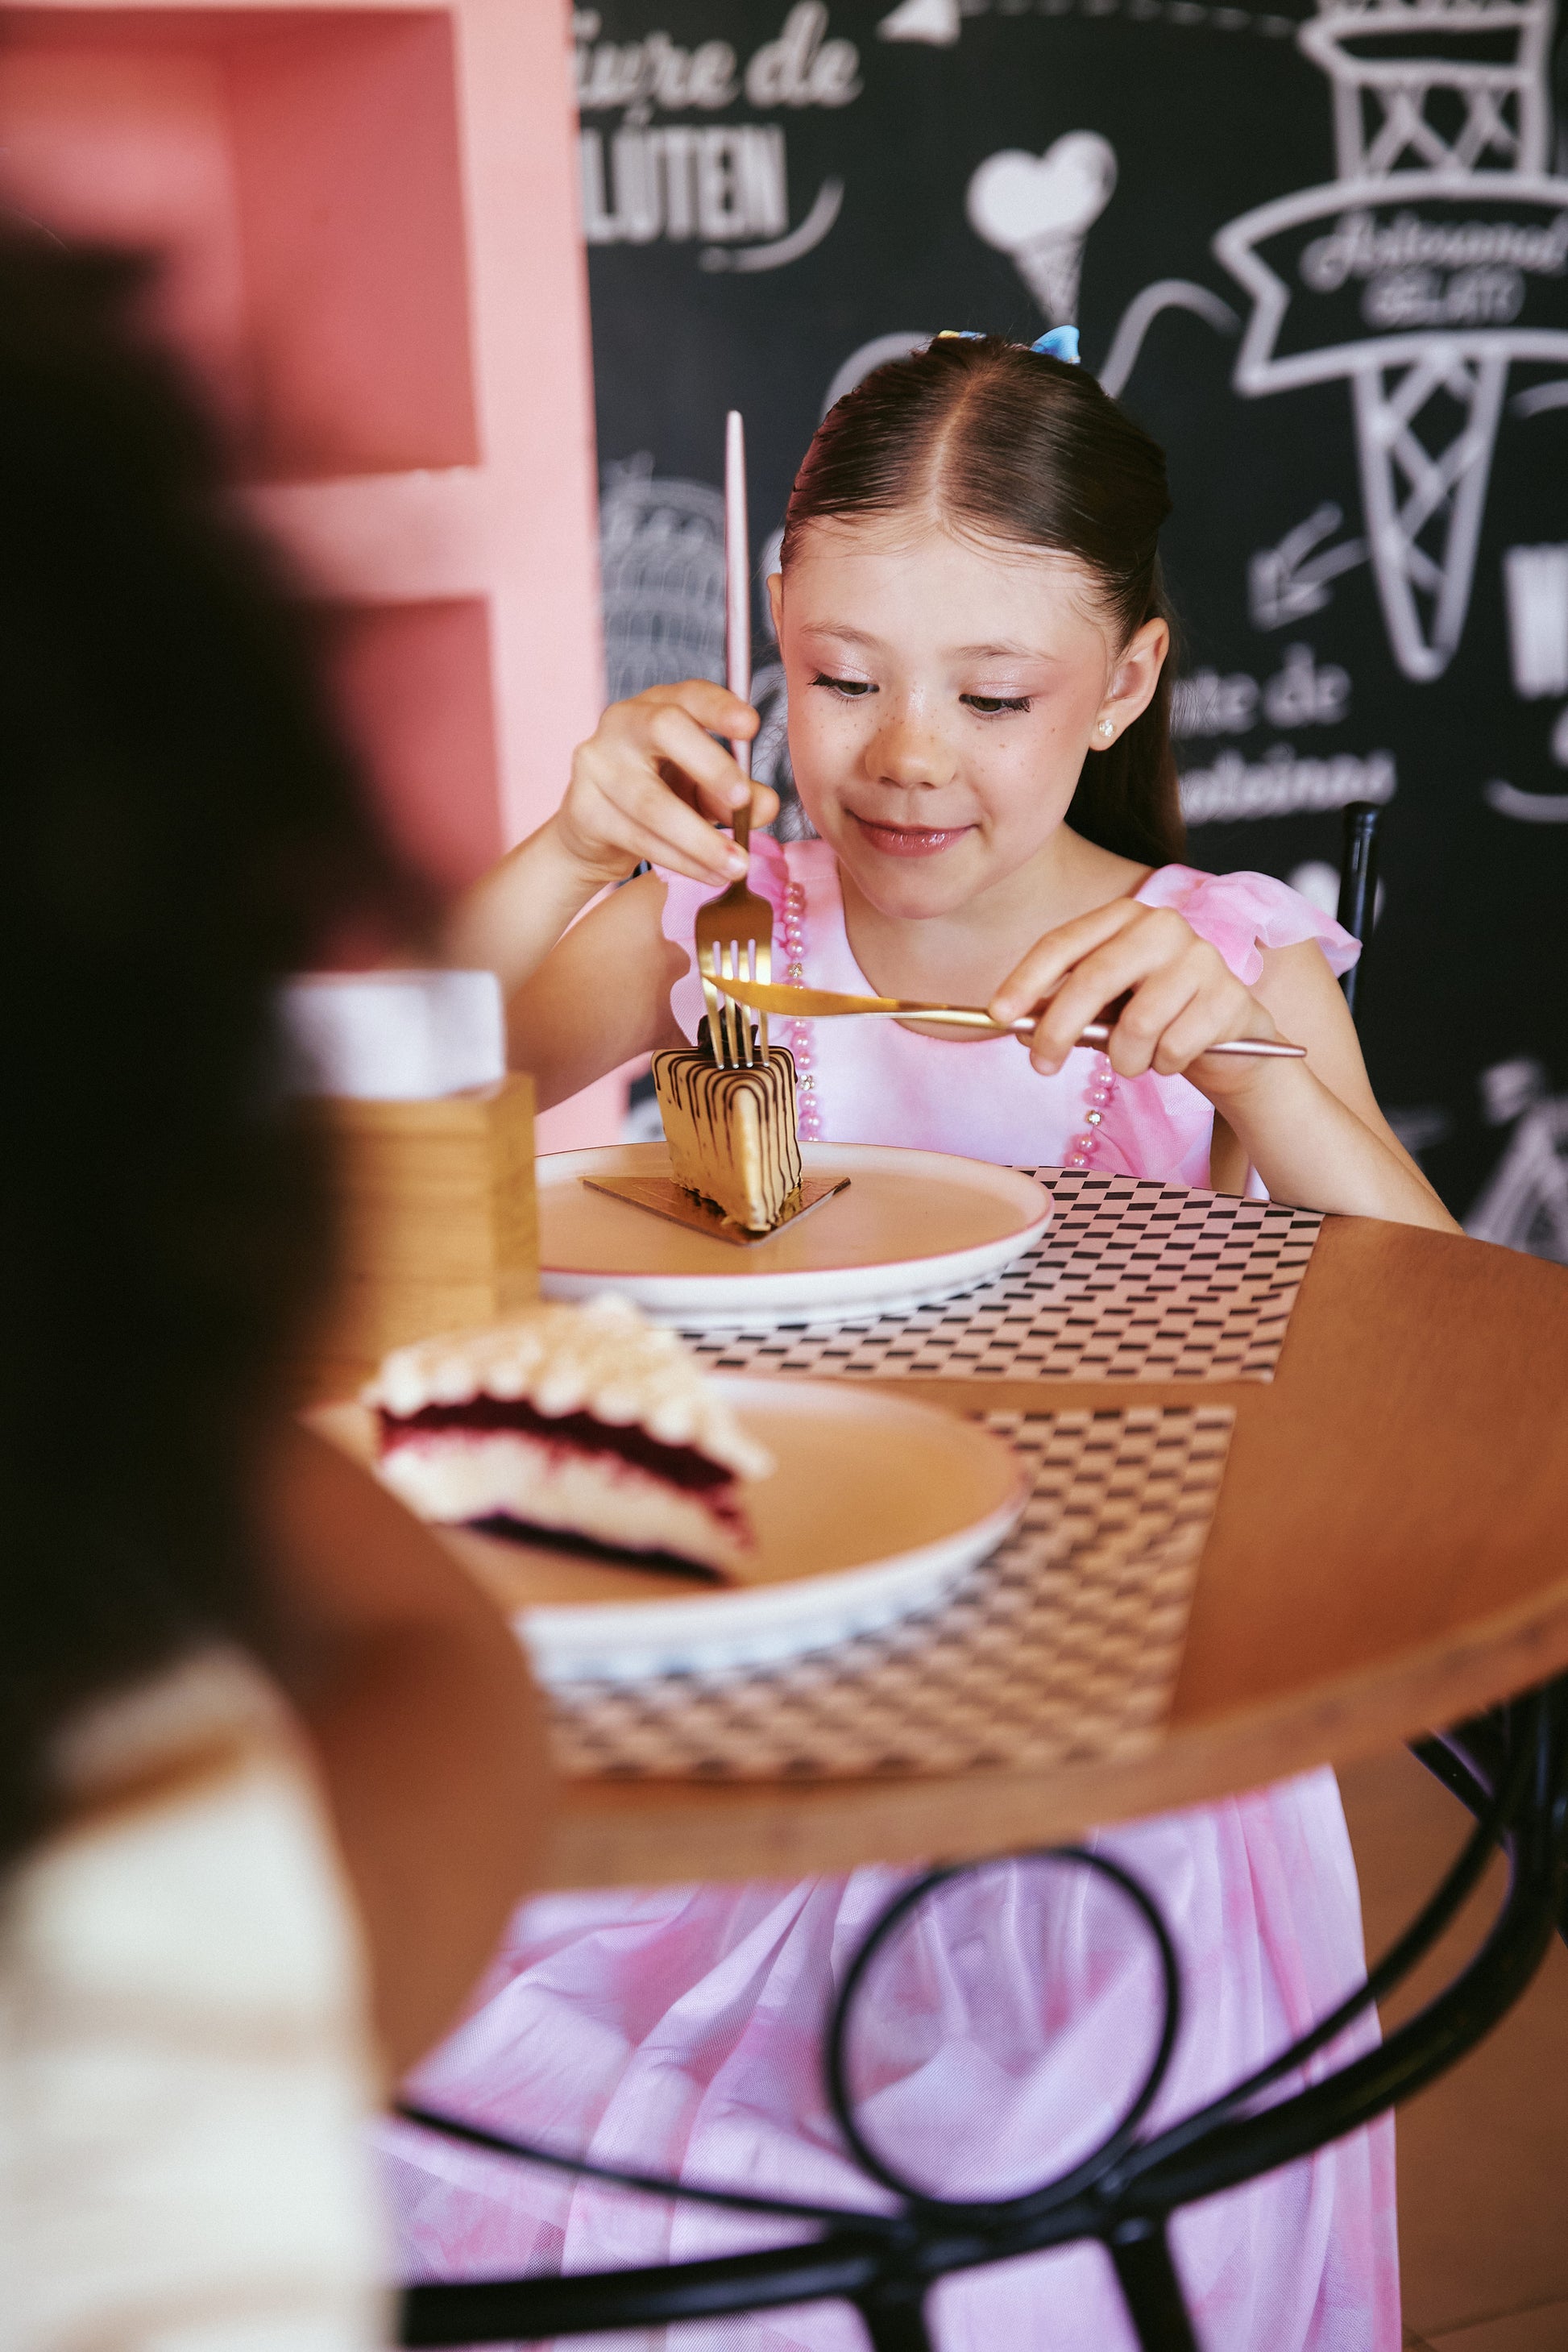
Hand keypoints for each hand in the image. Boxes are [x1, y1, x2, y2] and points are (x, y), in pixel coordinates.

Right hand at [552, 681, 778, 890]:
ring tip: (738, 866)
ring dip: (701, 840)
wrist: (597, 830)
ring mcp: (597, 763)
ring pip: (652, 802)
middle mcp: (624, 723)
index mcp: (661, 706)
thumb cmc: (662, 795)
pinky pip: (639, 837)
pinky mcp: (584, 809)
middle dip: (710, 766)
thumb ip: (739, 795)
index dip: (720, 707)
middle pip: (664, 729)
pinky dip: (682, 861)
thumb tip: (765, 807)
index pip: (690, 694)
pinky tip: (711, 875)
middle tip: (743, 803)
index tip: (751, 726)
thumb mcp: (707, 790)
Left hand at [989, 899, 1277, 1091]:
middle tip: (1041, 1066)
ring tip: (1134, 1060)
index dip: (1026, 980)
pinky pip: (1173, 1048)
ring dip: (1124, 1059)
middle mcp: (1162, 926)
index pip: (1064, 943)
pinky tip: (1173, 1057)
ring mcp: (1200, 958)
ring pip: (1136, 1025)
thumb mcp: (1104, 1005)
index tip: (997, 1015)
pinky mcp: (1229, 997)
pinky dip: (1163, 1066)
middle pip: (1093, 979)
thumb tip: (1019, 1026)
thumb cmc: (1154, 1015)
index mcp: (1123, 917)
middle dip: (1058, 1030)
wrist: (1227, 1035)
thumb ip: (1065, 1007)